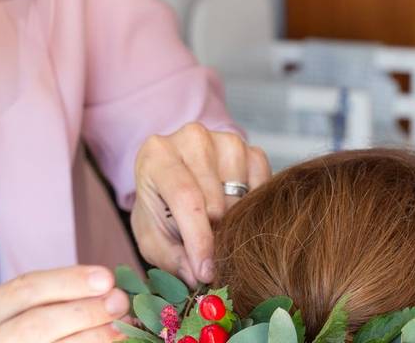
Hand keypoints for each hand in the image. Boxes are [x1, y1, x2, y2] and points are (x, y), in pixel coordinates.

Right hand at [0, 265, 128, 342]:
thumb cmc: (20, 329)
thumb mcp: (23, 308)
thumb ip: (59, 297)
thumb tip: (109, 290)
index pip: (26, 289)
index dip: (70, 281)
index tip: (107, 278)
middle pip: (36, 323)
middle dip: (84, 311)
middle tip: (120, 302)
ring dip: (92, 337)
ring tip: (121, 326)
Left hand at [131, 123, 270, 286]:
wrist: (175, 181)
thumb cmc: (160, 208)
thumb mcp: (152, 237)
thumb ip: (170, 257)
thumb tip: (198, 276)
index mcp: (157, 155)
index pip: (185, 196)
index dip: (198, 238)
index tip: (206, 271)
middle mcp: (191, 138)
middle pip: (216, 199)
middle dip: (215, 236)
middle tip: (211, 254)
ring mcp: (224, 140)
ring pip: (241, 194)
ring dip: (233, 220)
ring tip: (218, 228)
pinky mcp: (250, 149)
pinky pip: (262, 185)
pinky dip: (252, 207)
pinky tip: (235, 211)